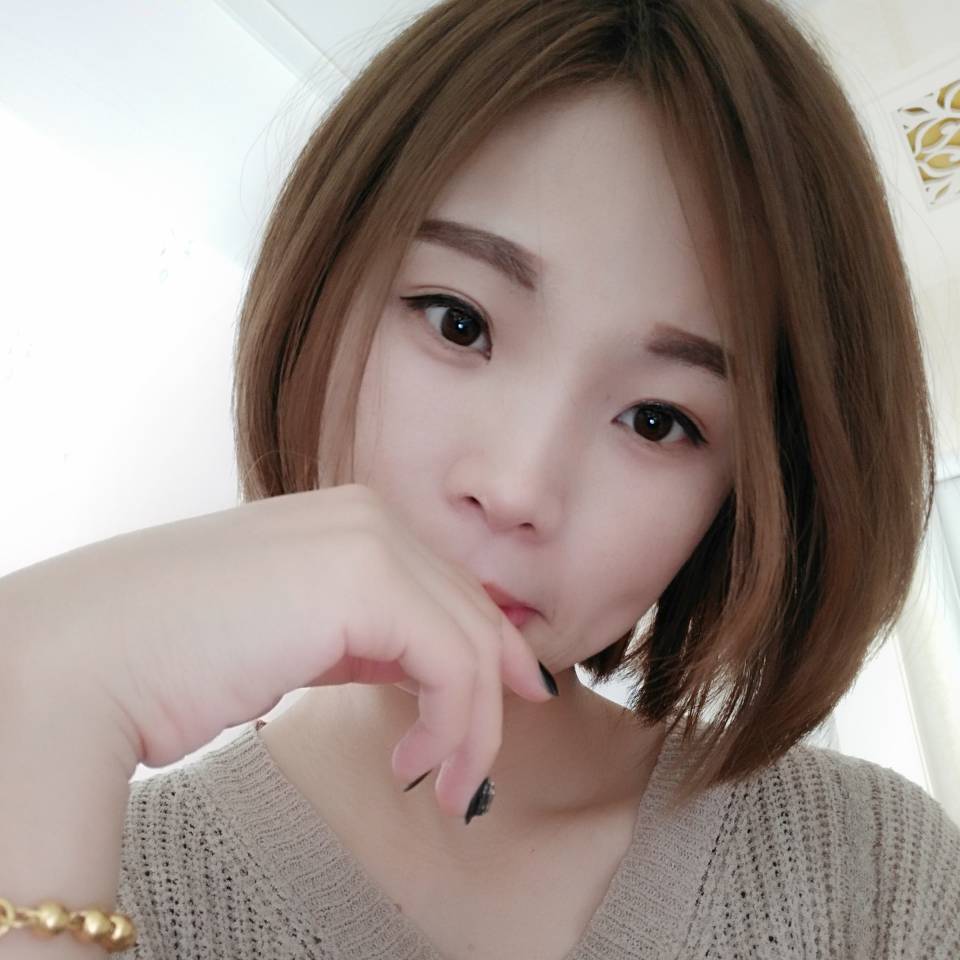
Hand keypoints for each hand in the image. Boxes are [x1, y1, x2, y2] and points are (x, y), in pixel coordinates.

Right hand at [3, 484, 553, 818]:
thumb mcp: (295, 635)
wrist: (90, 657)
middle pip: (470, 611)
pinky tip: (418, 764)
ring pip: (472, 641)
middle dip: (486, 695)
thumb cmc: (174, 655)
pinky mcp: (367, 580)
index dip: (484, 654)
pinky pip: (453, 662)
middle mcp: (365, 517)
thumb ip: (360, 636)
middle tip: (465, 769)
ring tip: (442, 782)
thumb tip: (418, 671)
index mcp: (346, 522)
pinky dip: (458, 724)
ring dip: (472, 725)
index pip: (447, 589)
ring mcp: (369, 540)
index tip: (490, 714)